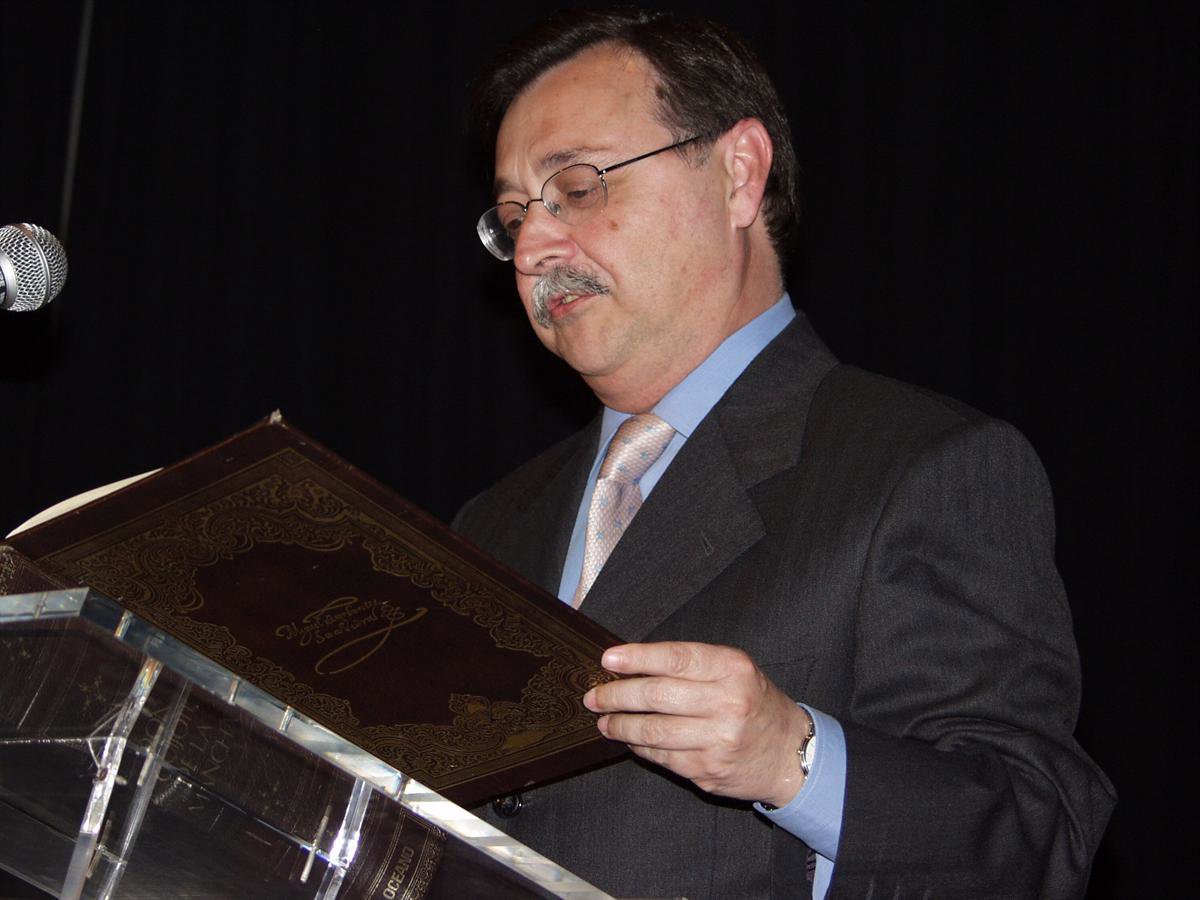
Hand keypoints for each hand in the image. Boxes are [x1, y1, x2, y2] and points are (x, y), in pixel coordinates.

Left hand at [582, 641, 811, 807]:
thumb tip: (632, 667)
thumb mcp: (735, 670)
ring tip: (604, 721)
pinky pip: (662, 757)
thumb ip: (691, 666)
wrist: (791, 752)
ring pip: (654, 731)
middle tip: (594, 696)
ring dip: (621, 725)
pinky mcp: (708, 770)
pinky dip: (640, 747)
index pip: (676, 659)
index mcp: (733, 669)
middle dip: (618, 695)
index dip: (637, 658)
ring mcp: (718, 740)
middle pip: (658, 696)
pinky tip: (630, 740)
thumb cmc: (755, 703)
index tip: (608, 660)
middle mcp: (727, 703)